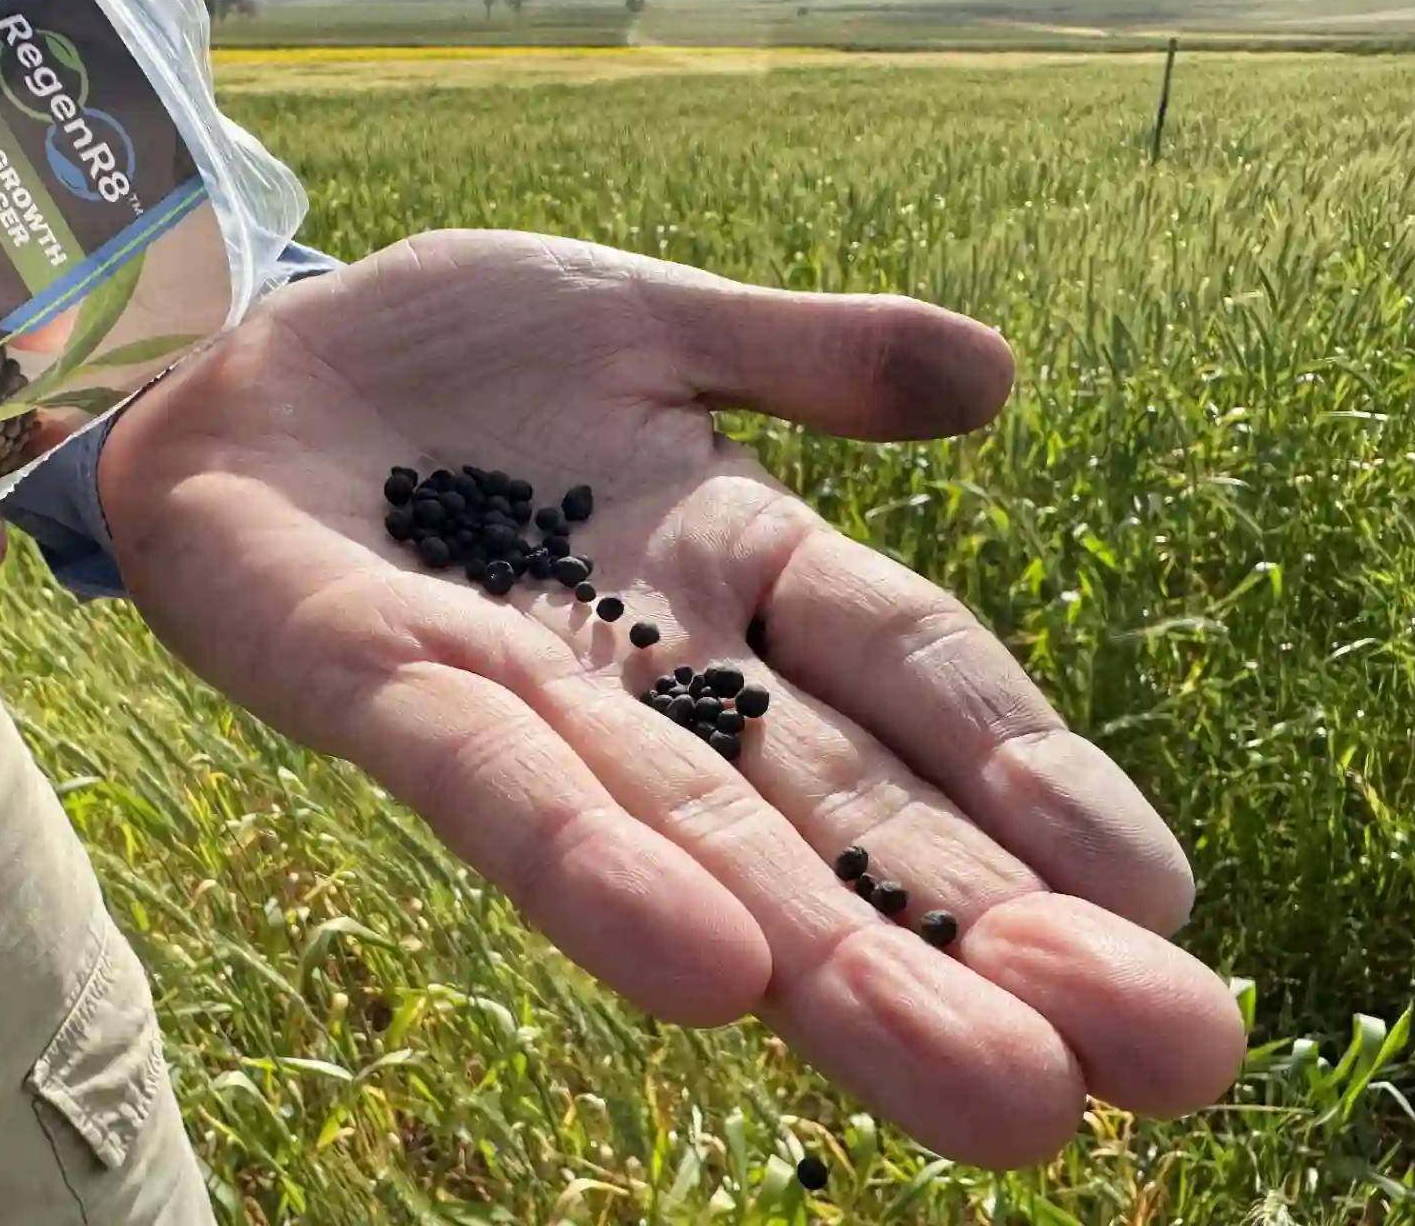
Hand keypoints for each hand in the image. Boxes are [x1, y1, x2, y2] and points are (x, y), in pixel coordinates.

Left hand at [98, 231, 1246, 1167]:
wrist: (241, 355)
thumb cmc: (458, 357)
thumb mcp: (657, 321)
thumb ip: (815, 355)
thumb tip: (999, 380)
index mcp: (740, 564)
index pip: (917, 678)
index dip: (1035, 778)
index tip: (1170, 903)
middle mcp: (654, 664)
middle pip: (841, 807)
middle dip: (995, 937)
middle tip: (1173, 1067)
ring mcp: (521, 687)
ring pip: (702, 840)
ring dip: (844, 965)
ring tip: (996, 1093)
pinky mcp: (372, 682)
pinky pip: (494, 788)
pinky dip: (596, 874)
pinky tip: (710, 973)